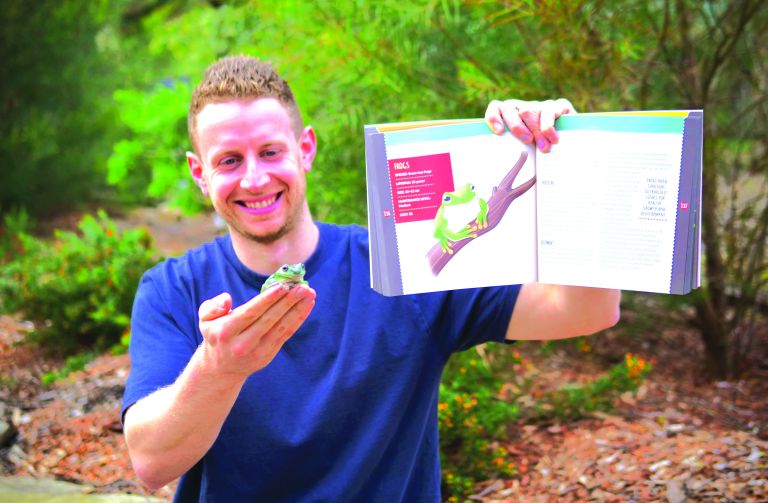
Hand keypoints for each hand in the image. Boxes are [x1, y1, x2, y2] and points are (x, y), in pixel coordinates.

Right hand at [196, 285, 315, 379]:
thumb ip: (212, 307)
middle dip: (288, 302)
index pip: (250, 313)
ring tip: (310, 294)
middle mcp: (243, 343)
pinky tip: (307, 305)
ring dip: (298, 309)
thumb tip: (226, 299)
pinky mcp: (269, 354)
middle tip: (302, 287)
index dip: (267, 300)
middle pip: (269, 319)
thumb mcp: (205, 320)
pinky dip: (298, 319)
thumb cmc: (216, 334)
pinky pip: (286, 334)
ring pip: (281, 327)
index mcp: (226, 332)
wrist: (221, 369)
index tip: (282, 286)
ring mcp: (258, 351)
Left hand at [485, 98, 575, 152]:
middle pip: (510, 108)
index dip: (493, 117)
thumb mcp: (523, 153)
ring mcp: (539, 106)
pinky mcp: (559, 106)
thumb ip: (512, 155)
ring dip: (535, 130)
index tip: (499, 132)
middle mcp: (523, 109)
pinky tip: (552, 138)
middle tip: (527, 141)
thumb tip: (499, 177)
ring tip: (543, 148)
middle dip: (517, 126)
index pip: (496, 108)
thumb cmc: (539, 155)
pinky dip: (549, 125)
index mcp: (510, 117)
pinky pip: (550, 110)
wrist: (571, 149)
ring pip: (529, 110)